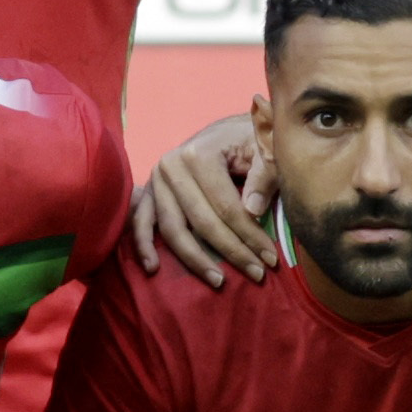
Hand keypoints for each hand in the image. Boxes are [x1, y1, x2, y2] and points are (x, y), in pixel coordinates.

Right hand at [132, 111, 278, 285]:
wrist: (229, 130)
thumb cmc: (250, 142)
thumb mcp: (265, 151)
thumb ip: (263, 176)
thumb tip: (252, 212)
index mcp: (198, 154)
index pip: (226, 206)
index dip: (250, 236)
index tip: (270, 259)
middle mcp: (170, 166)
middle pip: (201, 222)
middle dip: (231, 251)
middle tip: (257, 274)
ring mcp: (156, 180)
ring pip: (173, 229)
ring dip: (195, 259)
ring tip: (218, 281)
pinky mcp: (149, 191)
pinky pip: (142, 222)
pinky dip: (144, 245)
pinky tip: (153, 268)